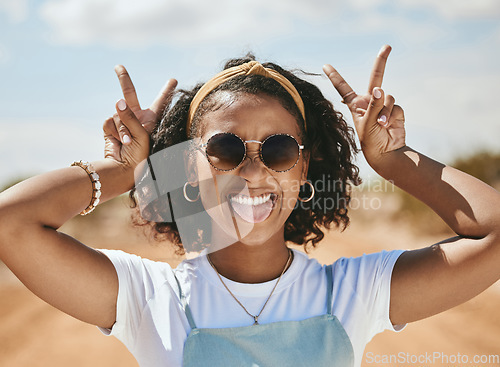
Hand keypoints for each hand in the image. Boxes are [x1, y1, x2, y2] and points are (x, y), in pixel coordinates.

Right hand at [103, 66, 176, 168]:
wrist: (124, 169)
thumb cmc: (140, 155)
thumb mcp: (142, 134)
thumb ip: (130, 116)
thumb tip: (117, 101)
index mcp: (152, 120)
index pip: (161, 101)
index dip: (167, 91)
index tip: (174, 79)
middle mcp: (137, 118)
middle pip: (130, 93)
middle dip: (123, 79)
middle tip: (117, 66)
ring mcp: (122, 122)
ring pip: (118, 112)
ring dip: (123, 128)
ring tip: (129, 143)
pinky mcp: (110, 128)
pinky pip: (109, 121)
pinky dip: (115, 132)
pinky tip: (120, 143)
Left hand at [323, 45, 405, 165]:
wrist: (385, 152)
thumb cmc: (370, 139)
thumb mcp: (366, 123)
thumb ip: (372, 105)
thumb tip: (379, 89)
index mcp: (355, 104)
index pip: (343, 88)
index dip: (334, 76)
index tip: (325, 66)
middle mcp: (369, 101)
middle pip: (376, 76)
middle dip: (382, 61)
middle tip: (387, 46)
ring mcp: (383, 104)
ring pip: (386, 96)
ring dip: (384, 110)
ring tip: (381, 123)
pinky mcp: (395, 109)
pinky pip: (395, 105)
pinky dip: (392, 115)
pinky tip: (389, 125)